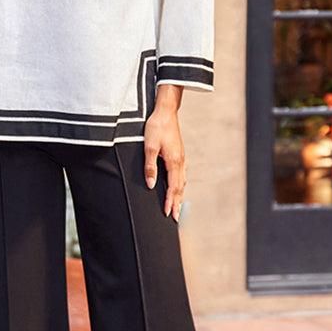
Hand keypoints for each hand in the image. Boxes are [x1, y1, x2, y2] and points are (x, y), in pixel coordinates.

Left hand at [143, 101, 185, 221]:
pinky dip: (180, 185)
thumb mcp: (149, 147)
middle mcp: (180, 162)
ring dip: (180, 195)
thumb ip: (150, 167)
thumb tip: (151, 185)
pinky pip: (181, 174)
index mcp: (174, 161)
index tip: (169, 214)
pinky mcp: (178, 154)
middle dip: (178, 203)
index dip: (171, 201)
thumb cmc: (156, 127)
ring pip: (182, 181)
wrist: (166, 112)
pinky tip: (178, 187)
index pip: (173, 187)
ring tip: (177, 207)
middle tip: (175, 218)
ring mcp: (181, 158)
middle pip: (180, 187)